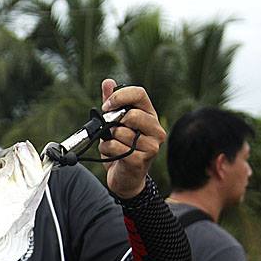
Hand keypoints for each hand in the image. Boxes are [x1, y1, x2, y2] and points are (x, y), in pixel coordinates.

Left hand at [99, 79, 165, 198]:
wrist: (126, 179)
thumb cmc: (121, 149)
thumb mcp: (115, 124)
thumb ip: (113, 104)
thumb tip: (108, 82)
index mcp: (149, 115)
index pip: (139, 94)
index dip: (119, 97)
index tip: (106, 106)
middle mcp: (155, 129)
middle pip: (131, 114)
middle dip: (112, 122)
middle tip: (108, 130)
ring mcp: (151, 145)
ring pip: (121, 132)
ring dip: (108, 138)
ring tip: (112, 145)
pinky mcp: (141, 160)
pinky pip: (116, 147)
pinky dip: (107, 149)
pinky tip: (111, 154)